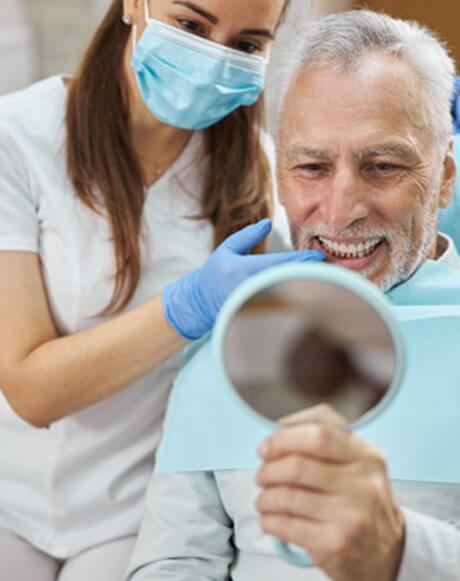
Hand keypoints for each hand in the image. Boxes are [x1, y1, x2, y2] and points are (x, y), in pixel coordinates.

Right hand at [162, 219, 324, 339]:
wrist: (200, 302)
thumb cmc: (215, 272)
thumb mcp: (227, 248)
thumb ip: (248, 235)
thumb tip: (268, 223)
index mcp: (243, 270)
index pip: (279, 264)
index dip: (301, 260)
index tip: (319, 256)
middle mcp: (250, 288)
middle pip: (288, 281)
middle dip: (309, 274)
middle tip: (331, 268)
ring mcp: (254, 304)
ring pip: (287, 294)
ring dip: (306, 286)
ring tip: (326, 279)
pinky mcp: (257, 314)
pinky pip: (281, 304)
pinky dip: (296, 297)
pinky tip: (309, 292)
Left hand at [256, 404, 404, 580]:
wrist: (389, 553)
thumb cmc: (362, 500)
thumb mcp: (358, 461)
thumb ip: (326, 436)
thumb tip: (280, 428)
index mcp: (366, 456)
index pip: (318, 433)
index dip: (283, 438)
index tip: (267, 447)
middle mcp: (363, 484)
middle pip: (297, 466)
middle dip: (269, 470)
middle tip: (262, 475)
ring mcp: (351, 516)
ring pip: (287, 496)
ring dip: (265, 497)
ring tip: (264, 499)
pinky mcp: (335, 544)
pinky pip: (287, 526)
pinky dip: (269, 520)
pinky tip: (270, 519)